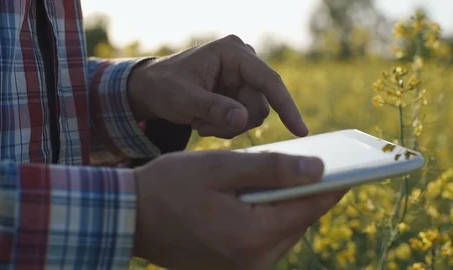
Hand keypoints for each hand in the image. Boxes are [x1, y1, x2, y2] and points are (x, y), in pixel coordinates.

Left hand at [128, 35, 307, 138]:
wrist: (152, 89)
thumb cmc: (164, 86)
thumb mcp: (184, 98)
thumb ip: (213, 107)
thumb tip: (244, 118)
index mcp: (233, 53)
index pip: (269, 80)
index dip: (286, 106)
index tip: (300, 130)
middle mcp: (244, 63)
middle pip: (261, 105)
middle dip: (234, 122)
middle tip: (204, 126)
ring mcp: (243, 79)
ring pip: (254, 116)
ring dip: (227, 126)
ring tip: (200, 121)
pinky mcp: (240, 93)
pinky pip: (245, 120)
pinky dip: (226, 127)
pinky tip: (205, 121)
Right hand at [132, 151, 346, 269]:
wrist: (128, 217)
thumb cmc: (169, 186)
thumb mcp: (220, 167)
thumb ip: (272, 168)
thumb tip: (319, 168)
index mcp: (251, 237)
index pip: (309, 207)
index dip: (333, 184)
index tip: (353, 164)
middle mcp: (252, 263)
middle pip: (299, 221)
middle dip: (308, 192)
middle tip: (318, 163)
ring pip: (284, 231)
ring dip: (287, 204)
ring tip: (289, 175)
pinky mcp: (233, 269)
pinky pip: (265, 240)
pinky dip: (268, 217)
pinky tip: (262, 195)